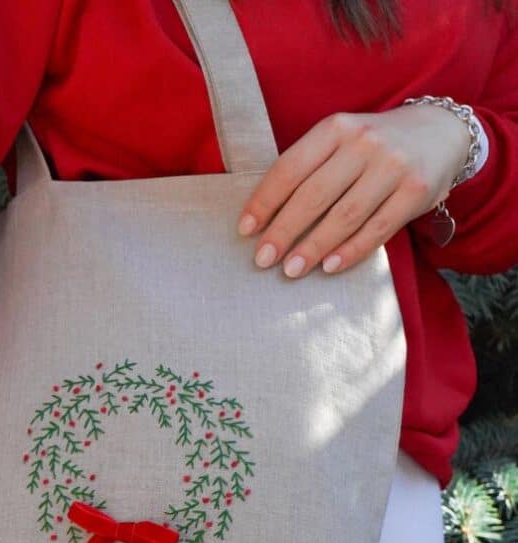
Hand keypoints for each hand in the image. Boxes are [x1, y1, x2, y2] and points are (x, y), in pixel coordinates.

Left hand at [236, 104, 472, 276]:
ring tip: (290, 270)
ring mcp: (392, 166)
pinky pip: (377, 229)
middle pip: (314, 195)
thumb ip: (310, 168)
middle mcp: (364, 143)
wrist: (441, 132)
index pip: (290, 168)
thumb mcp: (341, 141)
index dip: (264, 201)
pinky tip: (329, 267)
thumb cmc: (374, 147)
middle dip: (284, 230)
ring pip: (345, 215)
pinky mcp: (415, 191)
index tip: (245, 231)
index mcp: (336, 128)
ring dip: (314, 246)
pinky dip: (351, 251)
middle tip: (262, 259)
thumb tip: (266, 217)